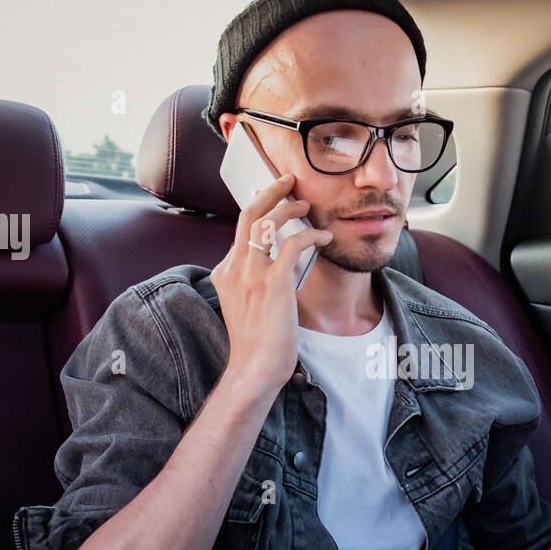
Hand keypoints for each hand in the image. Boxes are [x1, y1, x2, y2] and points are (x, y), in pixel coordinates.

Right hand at [210, 172, 332, 398]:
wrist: (254, 368)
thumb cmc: (255, 343)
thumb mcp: (244, 306)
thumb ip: (251, 282)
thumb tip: (274, 268)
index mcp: (225, 272)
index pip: (241, 232)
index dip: (260, 212)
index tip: (275, 202)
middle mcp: (234, 268)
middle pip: (248, 215)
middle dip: (269, 191)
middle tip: (287, 180)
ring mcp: (252, 274)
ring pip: (267, 222)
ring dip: (289, 206)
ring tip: (306, 204)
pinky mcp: (274, 282)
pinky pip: (293, 244)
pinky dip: (311, 235)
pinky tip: (325, 237)